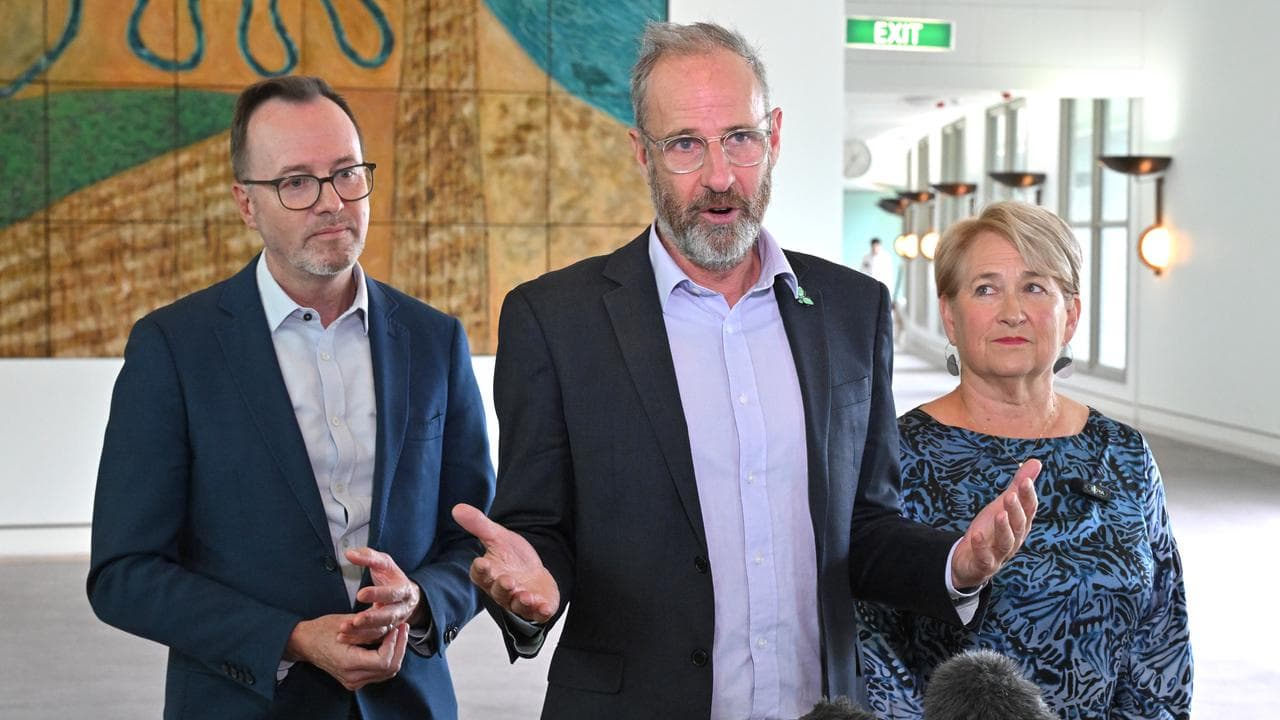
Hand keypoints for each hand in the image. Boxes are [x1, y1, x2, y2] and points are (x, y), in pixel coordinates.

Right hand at [285, 615, 407, 690]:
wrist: (305, 643)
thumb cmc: (322, 629)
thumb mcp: (347, 622)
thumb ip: (371, 625)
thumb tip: (392, 622)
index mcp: (348, 663)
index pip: (383, 660)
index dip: (394, 643)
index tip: (396, 627)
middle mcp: (352, 677)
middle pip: (389, 669)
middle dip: (400, 647)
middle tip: (403, 628)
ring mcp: (354, 681)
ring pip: (387, 672)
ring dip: (396, 652)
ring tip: (398, 632)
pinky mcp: (355, 680)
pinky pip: (379, 672)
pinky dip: (387, 657)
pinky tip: (389, 641)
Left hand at [338, 547, 423, 645]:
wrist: (405, 596)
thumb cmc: (392, 576)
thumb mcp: (384, 563)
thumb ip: (368, 557)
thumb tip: (349, 554)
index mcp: (404, 590)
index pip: (393, 593)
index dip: (378, 594)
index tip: (360, 594)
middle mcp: (401, 609)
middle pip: (389, 616)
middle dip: (372, 618)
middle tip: (356, 620)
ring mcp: (394, 623)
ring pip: (380, 630)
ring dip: (362, 631)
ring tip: (344, 628)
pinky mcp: (385, 631)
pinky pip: (372, 638)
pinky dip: (357, 638)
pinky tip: (342, 636)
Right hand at [452, 503, 559, 623]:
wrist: (535, 571)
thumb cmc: (513, 558)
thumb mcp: (498, 536)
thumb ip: (479, 525)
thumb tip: (458, 508)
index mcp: (489, 574)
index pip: (480, 575)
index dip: (480, 570)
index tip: (481, 562)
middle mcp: (502, 591)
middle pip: (498, 592)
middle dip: (502, 587)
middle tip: (507, 581)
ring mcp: (520, 601)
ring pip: (516, 605)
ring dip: (521, 601)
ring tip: (525, 596)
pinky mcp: (537, 607)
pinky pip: (537, 613)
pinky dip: (541, 611)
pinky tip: (545, 607)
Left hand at [951, 459, 1040, 588]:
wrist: (971, 561)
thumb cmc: (991, 530)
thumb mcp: (1002, 505)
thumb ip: (1018, 486)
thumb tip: (1036, 462)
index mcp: (1020, 524)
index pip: (1029, 509)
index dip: (1028, 496)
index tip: (1026, 480)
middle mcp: (1014, 539)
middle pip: (1019, 525)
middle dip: (1016, 510)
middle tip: (1011, 495)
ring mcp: (1000, 554)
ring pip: (1006, 542)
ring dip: (1004, 528)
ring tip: (999, 514)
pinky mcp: (984, 564)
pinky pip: (985, 558)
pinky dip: (981, 547)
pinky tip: (976, 535)